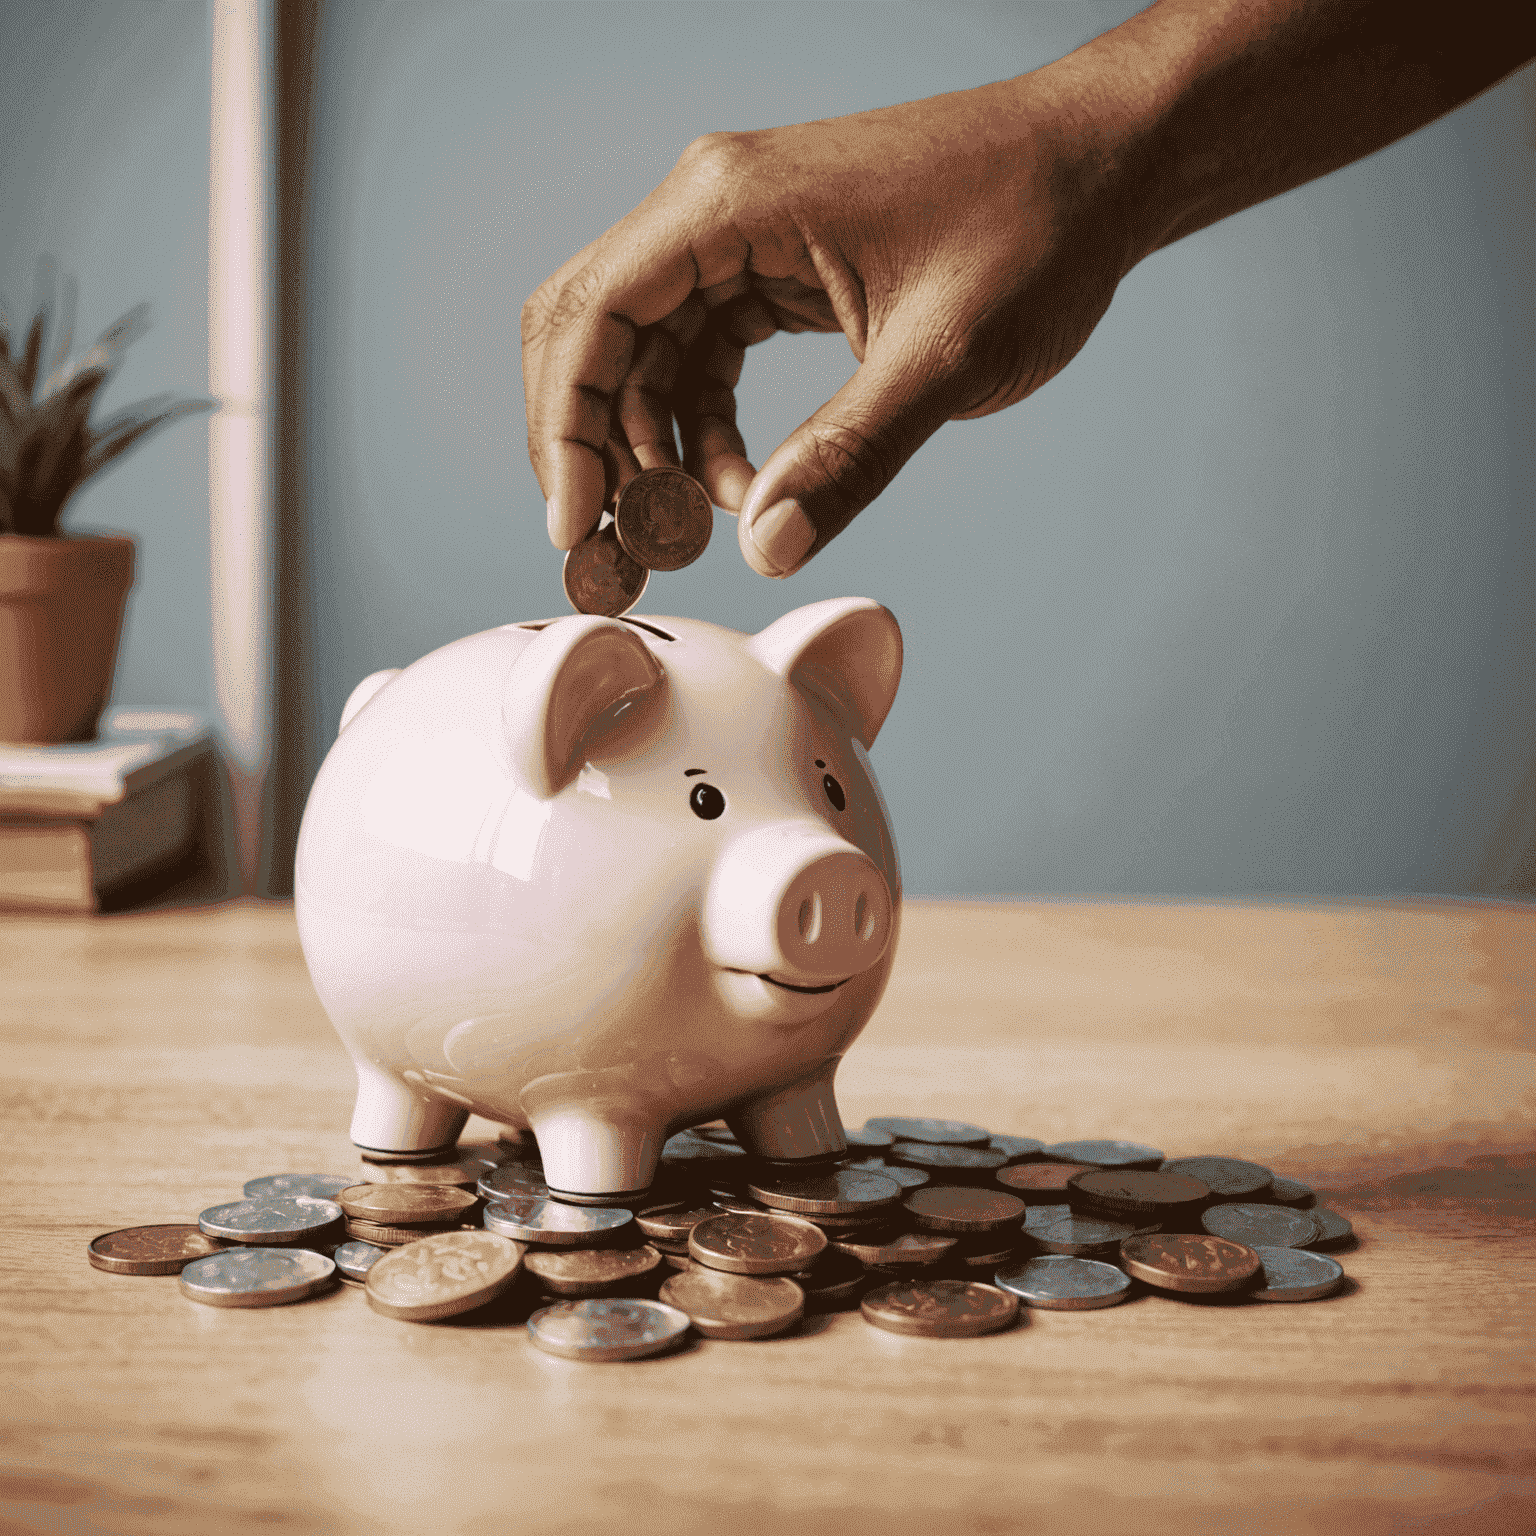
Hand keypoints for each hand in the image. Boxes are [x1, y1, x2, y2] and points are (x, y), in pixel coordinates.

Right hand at [521, 76, 1135, 575]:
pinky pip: (704, 361)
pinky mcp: (772, 271)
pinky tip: (746, 491)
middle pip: (596, 335)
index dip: (567, 430)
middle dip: (593, 449)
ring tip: (691, 536)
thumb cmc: (1036, 226)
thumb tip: (766, 552)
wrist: (1102, 167)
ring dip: (652, 452)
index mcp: (732, 203)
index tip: (577, 527)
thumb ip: (850, 456)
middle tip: (611, 551)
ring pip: (645, 356)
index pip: (594, 315)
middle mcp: (716, 209)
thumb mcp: (945, 355)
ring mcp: (741, 239)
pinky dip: (705, 433)